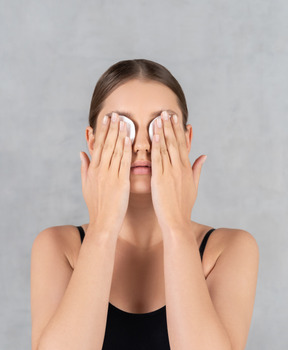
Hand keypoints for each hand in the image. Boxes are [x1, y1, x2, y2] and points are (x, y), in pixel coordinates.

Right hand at [80, 113, 131, 232]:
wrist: (103, 223)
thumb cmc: (97, 207)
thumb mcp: (86, 186)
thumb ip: (84, 168)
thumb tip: (81, 153)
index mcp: (93, 170)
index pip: (98, 146)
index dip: (102, 131)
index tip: (106, 119)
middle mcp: (100, 171)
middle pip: (106, 145)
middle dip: (111, 128)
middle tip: (115, 113)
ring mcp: (110, 176)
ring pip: (114, 151)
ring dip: (119, 134)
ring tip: (124, 120)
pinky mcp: (120, 182)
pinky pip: (123, 163)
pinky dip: (126, 150)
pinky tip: (129, 139)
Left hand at [150, 111, 206, 230]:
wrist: (176, 221)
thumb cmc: (183, 207)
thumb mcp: (194, 187)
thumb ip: (197, 169)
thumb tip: (204, 156)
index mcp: (187, 169)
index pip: (183, 145)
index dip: (179, 131)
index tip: (176, 118)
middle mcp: (180, 168)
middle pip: (176, 143)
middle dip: (171, 126)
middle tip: (167, 111)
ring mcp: (170, 173)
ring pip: (167, 148)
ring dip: (163, 131)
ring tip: (159, 118)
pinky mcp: (160, 179)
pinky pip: (158, 159)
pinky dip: (157, 146)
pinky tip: (154, 135)